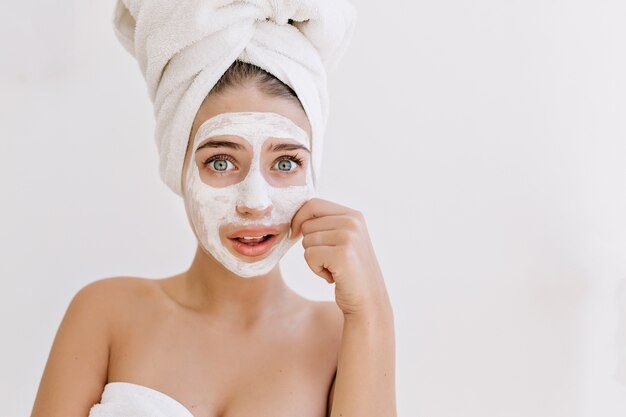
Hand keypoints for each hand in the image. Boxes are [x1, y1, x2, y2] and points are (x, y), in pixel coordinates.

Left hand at [291, 198, 388, 314]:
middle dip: (310, 245)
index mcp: (353, 215)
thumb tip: (295, 218)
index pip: (313, 204)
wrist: (369, 301)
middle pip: (307, 224)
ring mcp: (349, 237)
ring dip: (314, 259)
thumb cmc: (350, 272)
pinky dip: (316, 269)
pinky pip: (309, 255)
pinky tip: (333, 276)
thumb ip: (326, 224)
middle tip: (329, 260)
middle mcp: (353, 222)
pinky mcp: (342, 254)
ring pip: (306, 241)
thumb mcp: (343, 240)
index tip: (296, 235)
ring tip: (333, 268)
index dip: (298, 219)